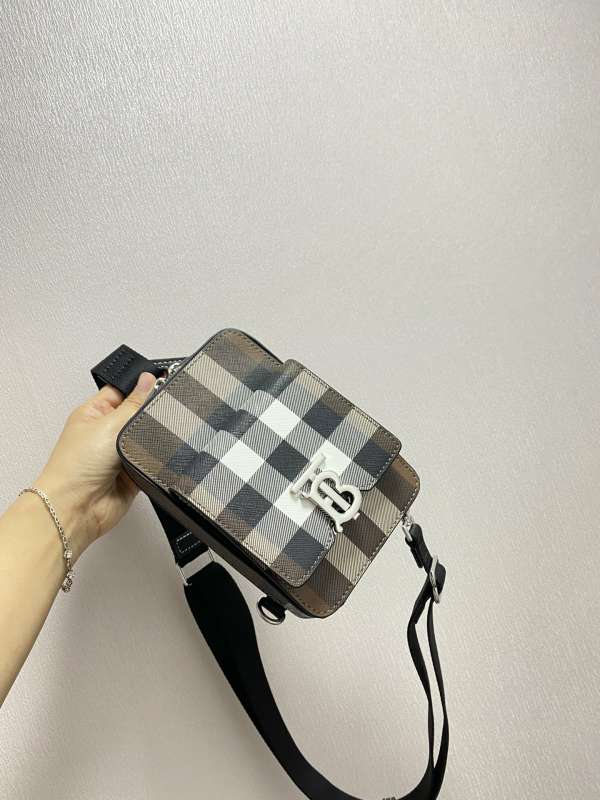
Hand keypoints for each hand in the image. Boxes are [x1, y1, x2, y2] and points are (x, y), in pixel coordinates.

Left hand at [34, 372, 155, 560]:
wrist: (76, 508)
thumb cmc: (75, 467)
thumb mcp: (108, 424)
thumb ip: (134, 404)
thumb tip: (148, 380)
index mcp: (93, 414)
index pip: (122, 392)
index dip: (139, 388)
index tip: (160, 384)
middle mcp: (105, 433)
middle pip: (137, 415)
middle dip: (148, 418)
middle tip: (158, 415)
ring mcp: (119, 454)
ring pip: (147, 439)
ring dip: (151, 442)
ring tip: (151, 441)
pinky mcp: (132, 474)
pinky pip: (151, 461)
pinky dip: (155, 461)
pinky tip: (154, 459)